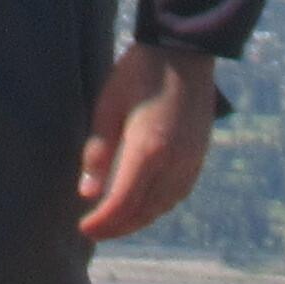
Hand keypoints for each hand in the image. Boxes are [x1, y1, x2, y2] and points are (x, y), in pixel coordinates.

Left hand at [75, 39, 219, 241]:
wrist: (184, 52)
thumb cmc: (139, 74)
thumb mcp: (108, 107)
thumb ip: (98, 152)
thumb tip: (88, 193)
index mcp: (148, 150)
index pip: (123, 202)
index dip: (103, 221)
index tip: (84, 227)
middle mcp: (174, 162)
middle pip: (145, 211)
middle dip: (119, 227)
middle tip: (95, 232)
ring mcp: (191, 159)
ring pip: (164, 206)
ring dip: (139, 219)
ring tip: (117, 222)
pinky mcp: (199, 153)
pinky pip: (179, 193)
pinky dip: (159, 206)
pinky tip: (145, 204)